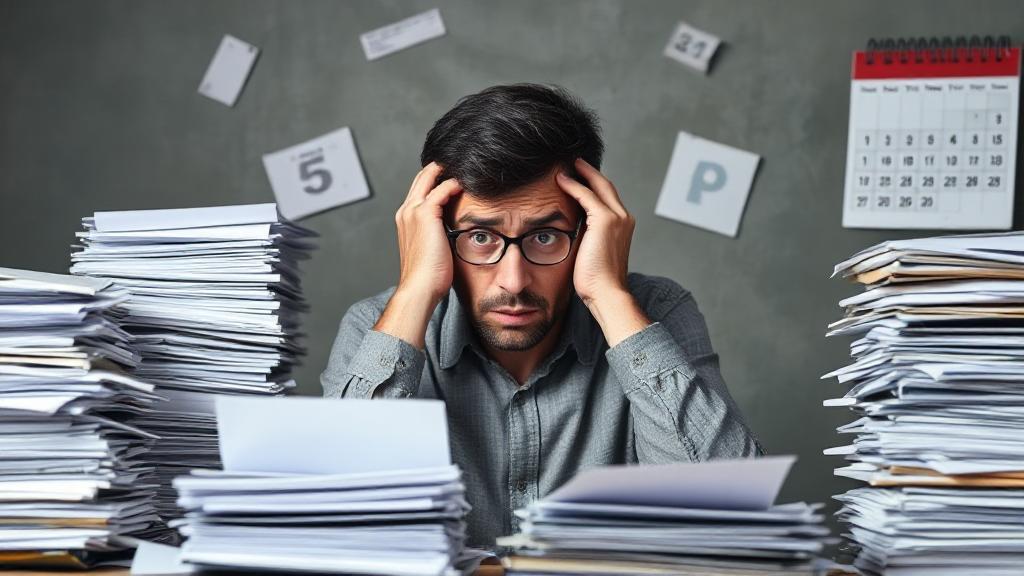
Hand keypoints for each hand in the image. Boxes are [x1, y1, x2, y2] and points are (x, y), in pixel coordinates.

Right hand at [393, 162, 462, 303]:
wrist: (420, 288)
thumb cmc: (428, 277)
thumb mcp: (431, 250)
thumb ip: (438, 236)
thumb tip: (453, 236)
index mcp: (405, 220)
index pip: (419, 190)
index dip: (434, 180)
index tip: (453, 176)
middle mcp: (406, 212)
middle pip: (422, 178)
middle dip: (440, 168)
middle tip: (461, 164)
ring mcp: (414, 212)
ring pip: (430, 178)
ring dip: (447, 171)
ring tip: (466, 168)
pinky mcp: (425, 214)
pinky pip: (441, 189)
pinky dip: (454, 184)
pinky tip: (466, 184)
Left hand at [556, 158, 634, 303]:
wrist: (607, 293)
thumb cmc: (597, 282)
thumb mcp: (592, 254)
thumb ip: (587, 238)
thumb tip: (572, 232)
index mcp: (623, 227)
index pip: (608, 199)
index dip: (594, 186)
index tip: (580, 178)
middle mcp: (624, 218)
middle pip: (606, 186)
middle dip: (590, 173)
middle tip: (575, 162)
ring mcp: (617, 218)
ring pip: (598, 186)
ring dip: (582, 174)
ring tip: (567, 166)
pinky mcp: (605, 220)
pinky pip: (586, 195)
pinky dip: (573, 185)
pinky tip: (561, 179)